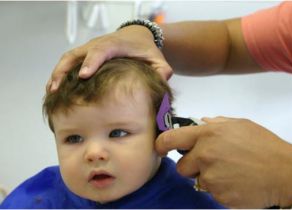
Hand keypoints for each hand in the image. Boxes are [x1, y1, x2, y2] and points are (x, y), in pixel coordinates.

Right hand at [47, 25, 172, 91]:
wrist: (136, 37)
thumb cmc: (145, 50)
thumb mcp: (157, 59)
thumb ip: (161, 70)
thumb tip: (161, 82)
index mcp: (116, 45)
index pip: (101, 50)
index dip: (91, 61)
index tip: (83, 75)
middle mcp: (99, 45)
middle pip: (77, 53)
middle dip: (65, 70)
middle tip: (56, 88)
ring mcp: (89, 49)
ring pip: (68, 58)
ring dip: (57, 73)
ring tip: (50, 91)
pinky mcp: (85, 55)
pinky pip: (68, 62)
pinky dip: (59, 74)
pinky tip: (53, 89)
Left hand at [156, 116, 291, 207]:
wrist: (285, 172)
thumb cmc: (264, 145)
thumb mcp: (240, 125)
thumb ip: (216, 123)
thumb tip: (200, 121)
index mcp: (208, 135)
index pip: (171, 138)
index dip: (161, 144)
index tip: (160, 147)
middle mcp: (204, 155)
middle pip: (181, 166)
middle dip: (192, 166)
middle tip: (211, 163)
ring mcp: (210, 177)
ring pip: (197, 180)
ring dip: (208, 178)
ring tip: (229, 172)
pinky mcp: (218, 195)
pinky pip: (211, 192)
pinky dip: (220, 189)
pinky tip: (235, 182)